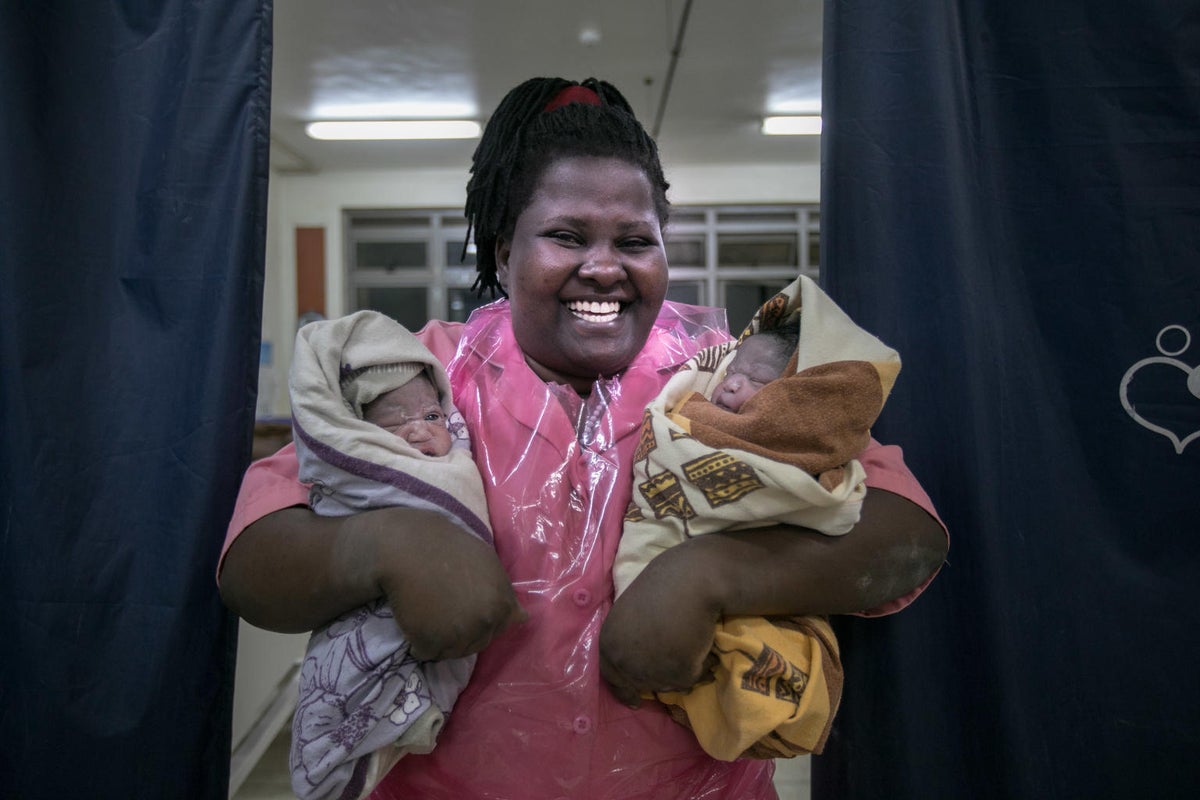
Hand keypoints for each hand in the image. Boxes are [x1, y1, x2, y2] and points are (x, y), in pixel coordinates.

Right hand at [346, 507, 526, 660]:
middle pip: (476, 644)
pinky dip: (419, 642)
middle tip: (444, 607)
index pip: (499, 629)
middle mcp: (485, 623)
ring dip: (441, 640)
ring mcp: (458, 636)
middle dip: (462, 632)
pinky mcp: (430, 643)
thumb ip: (505, 593)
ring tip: (430, 613)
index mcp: (502, 604)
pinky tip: (416, 618)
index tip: (465, 605)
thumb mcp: (489, 564)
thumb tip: (523, 618)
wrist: (409, 548)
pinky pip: (427, 653)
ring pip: (452, 653)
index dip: (481, 618)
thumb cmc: (449, 549)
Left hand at [599, 544, 720, 707]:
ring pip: (670, 684)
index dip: (624, 690)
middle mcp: (624, 662)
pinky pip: (692, 677)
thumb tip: (636, 660)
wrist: (692, 579)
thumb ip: (628, 639)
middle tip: (674, 659)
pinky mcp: (678, 673)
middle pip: (643, 684)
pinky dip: (699, 664)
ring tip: (687, 640)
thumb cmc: (663, 586)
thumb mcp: (630, 613)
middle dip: (658, 678)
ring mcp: (650, 670)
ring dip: (680, 669)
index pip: (612, 677)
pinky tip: (699, 641)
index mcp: (608, 644)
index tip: (635, 700)